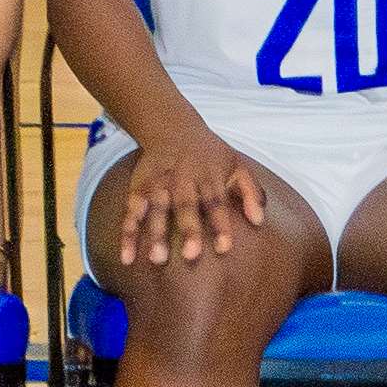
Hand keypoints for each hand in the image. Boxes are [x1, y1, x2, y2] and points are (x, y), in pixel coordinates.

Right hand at [104, 137, 271, 269]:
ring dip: (155, 233)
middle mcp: (182, 179)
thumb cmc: (211, 156)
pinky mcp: (138, 188)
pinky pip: (131, 213)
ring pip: (156, 209)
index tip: (224, 248)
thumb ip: (252, 192)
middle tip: (190, 256)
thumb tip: (259, 221)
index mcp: (209, 175)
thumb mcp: (237, 165)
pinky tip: (127, 258)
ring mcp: (158, 183)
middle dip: (187, 230)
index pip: (216, 201)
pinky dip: (127, 234)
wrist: (171, 127)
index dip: (220, 224)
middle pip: (185, 205)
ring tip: (156, 259)